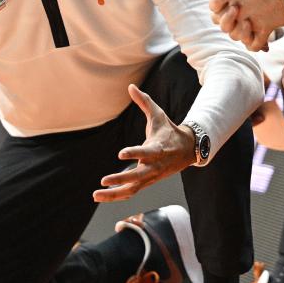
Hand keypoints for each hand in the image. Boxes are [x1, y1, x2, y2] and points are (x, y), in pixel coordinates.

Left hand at [95, 85, 196, 201]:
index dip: (134, 153)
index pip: (146, 152)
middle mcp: (154, 166)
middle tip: (103, 180)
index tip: (120, 154)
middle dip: (120, 179)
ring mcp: (151, 177)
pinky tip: (102, 197)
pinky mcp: (147, 182)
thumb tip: (131, 86)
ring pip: (132, 189)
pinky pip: (131, 192)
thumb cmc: (169, 131)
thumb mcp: (158, 114)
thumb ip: (144, 101)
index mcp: (157, 148)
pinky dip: (117, 196)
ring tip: (96, 195)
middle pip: (137, 177)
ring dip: (114, 194)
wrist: (188, 150)